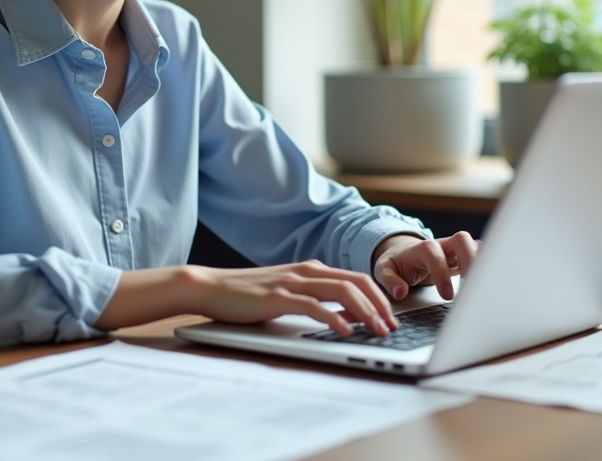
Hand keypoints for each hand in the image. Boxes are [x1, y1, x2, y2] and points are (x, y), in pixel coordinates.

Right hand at [184, 260, 398, 336]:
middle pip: (357, 282)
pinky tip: (344, 331)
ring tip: (376, 331)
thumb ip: (314, 298)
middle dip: (380, 305)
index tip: (390, 318)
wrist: (211, 286)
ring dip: (365, 312)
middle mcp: (306, 271)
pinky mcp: (278, 297)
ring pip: (342, 291)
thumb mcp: (287, 292)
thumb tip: (344, 315)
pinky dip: (334, 318)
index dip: (379, 297)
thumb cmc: (247, 294)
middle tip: (391, 327)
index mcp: (311, 269)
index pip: (357, 278)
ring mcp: (292, 282)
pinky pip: (314, 306)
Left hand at [372, 232, 478, 300]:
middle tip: (471, 287)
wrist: (403, 254)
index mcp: (421, 248)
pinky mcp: (463, 257)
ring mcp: (454, 250)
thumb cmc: (396, 263)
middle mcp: (442, 245)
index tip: (447, 295)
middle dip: (469, 260)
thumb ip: (389, 280)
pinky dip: (487, 267)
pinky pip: (480, 255)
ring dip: (482, 263)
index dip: (441, 272)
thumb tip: (400, 291)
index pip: (433, 253)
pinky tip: (490, 283)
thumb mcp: (384, 270)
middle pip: (461, 239)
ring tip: (484, 287)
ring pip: (474, 245)